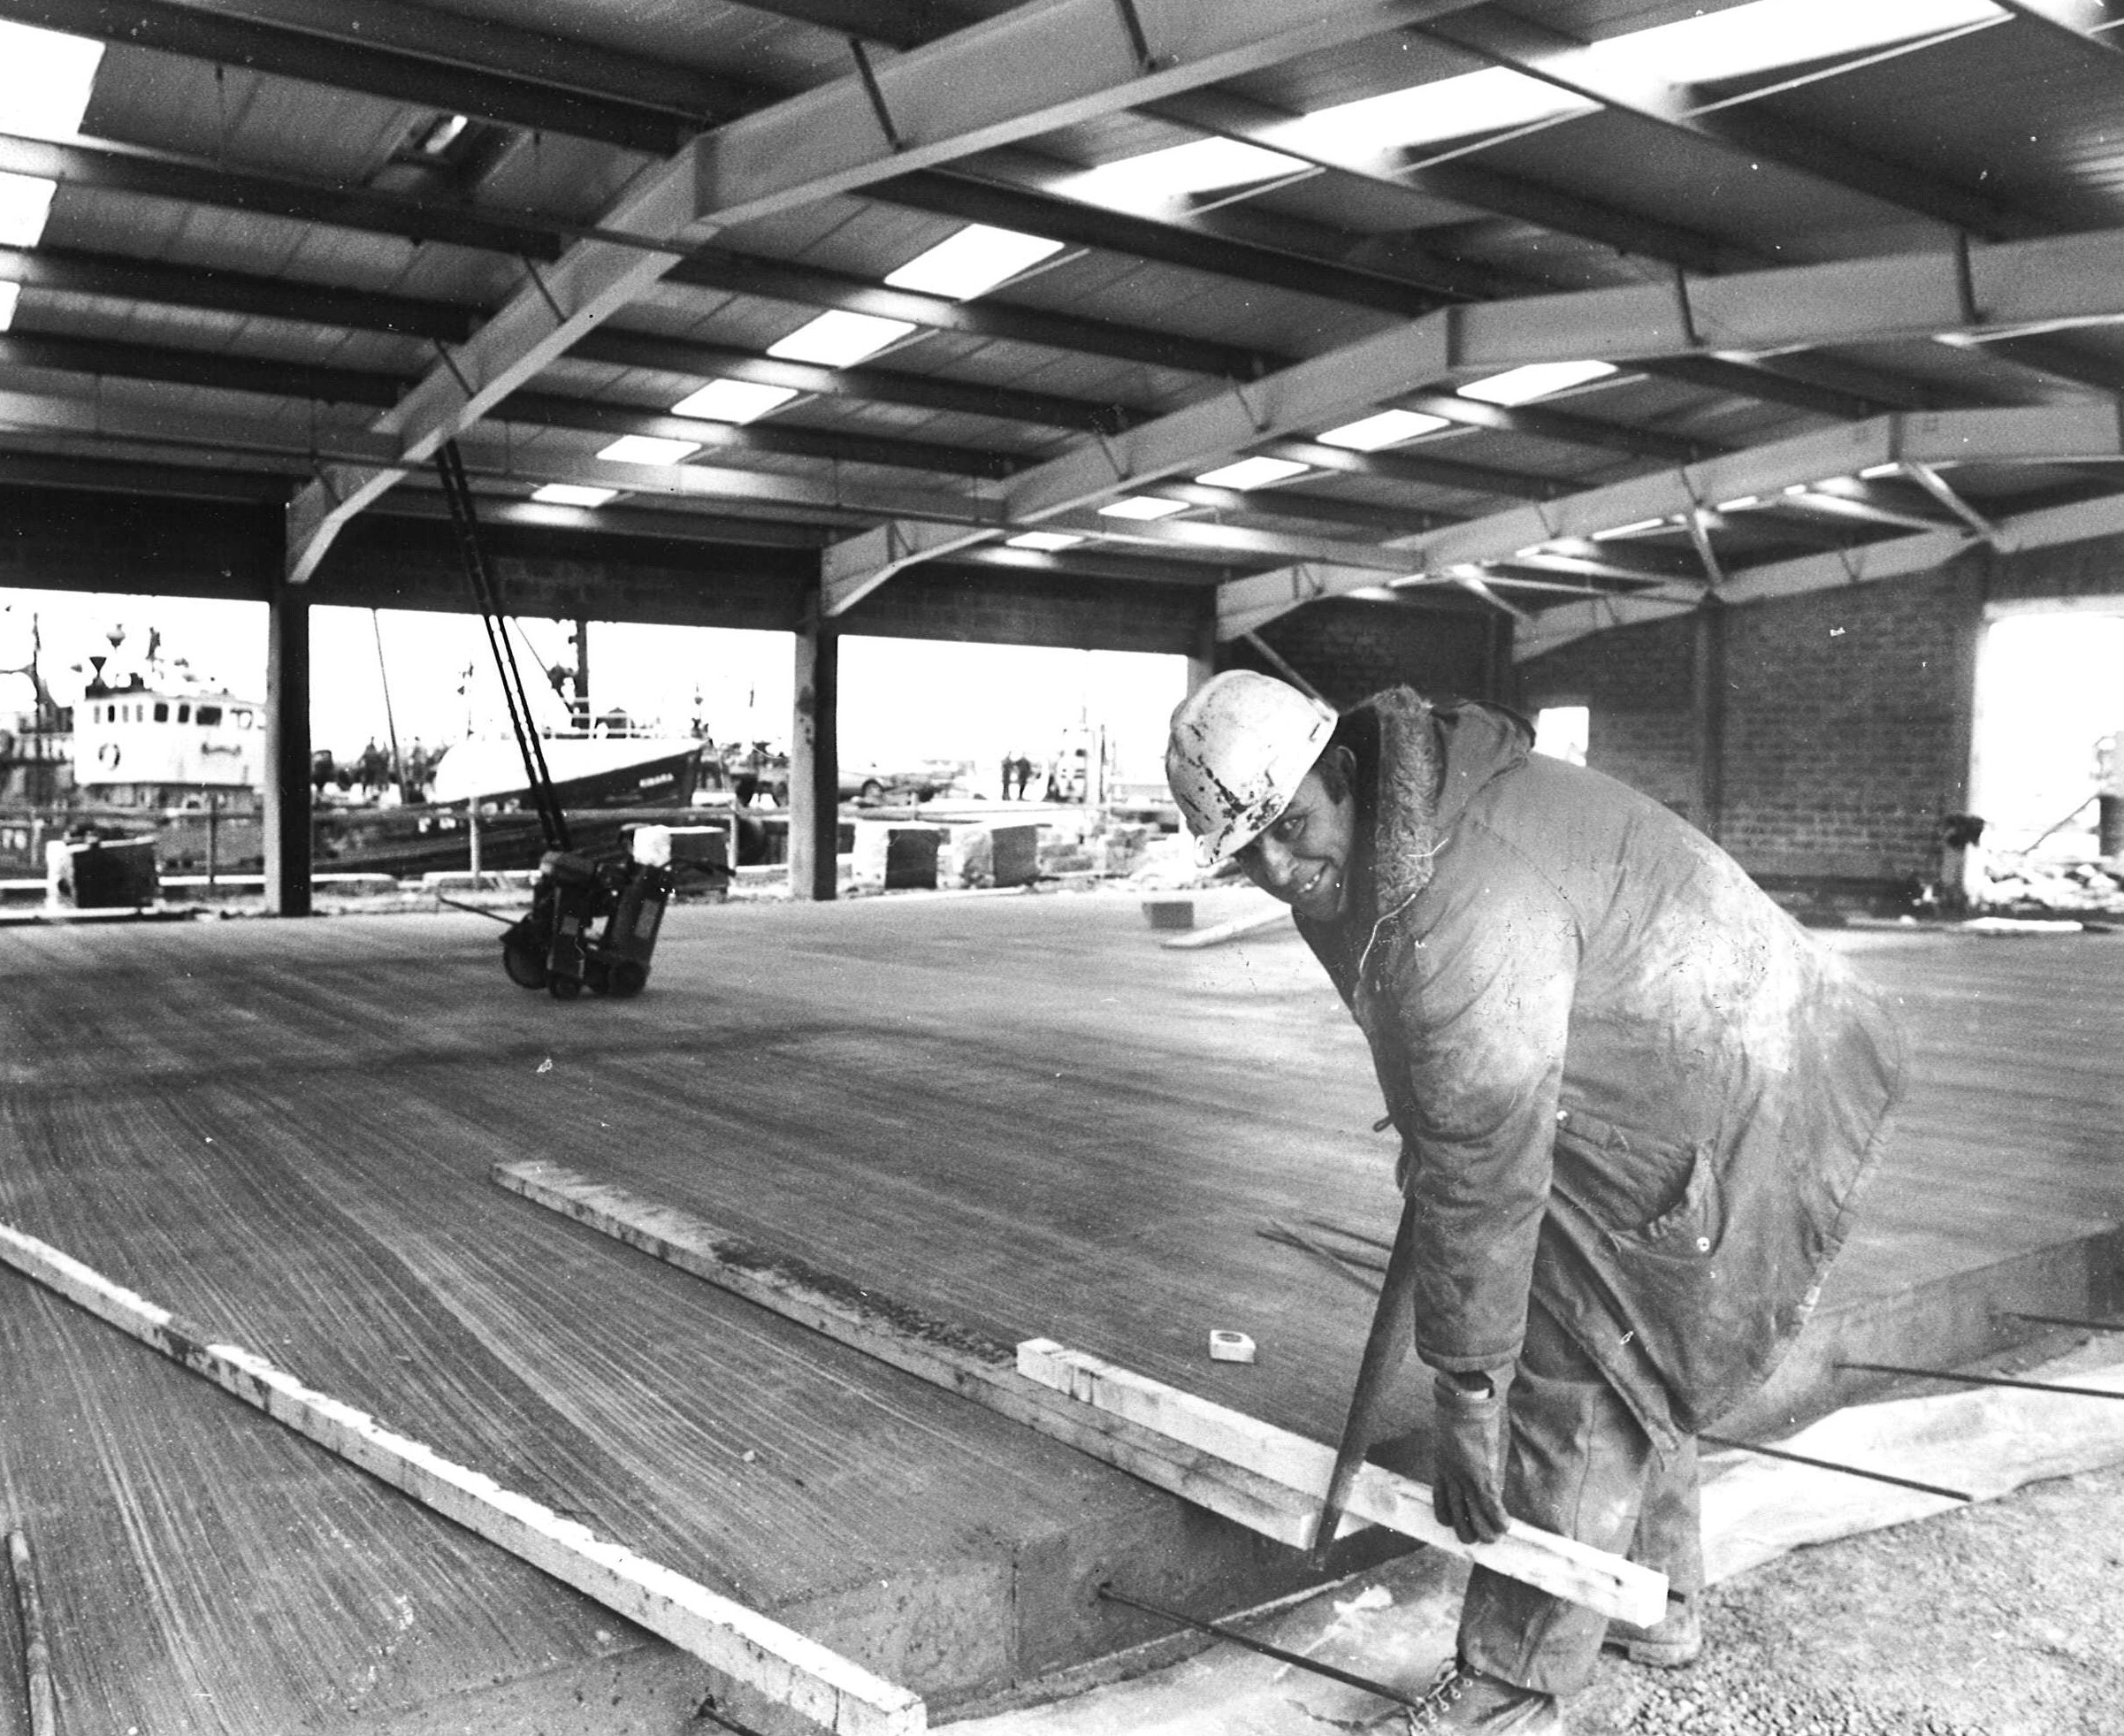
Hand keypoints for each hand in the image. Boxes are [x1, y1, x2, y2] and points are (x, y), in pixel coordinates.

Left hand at [1432, 1370, 1509, 1544]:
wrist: (1460, 1402)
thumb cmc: (1455, 1414)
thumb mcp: (1446, 1436)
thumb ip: (1452, 1451)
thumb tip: (1464, 1454)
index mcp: (1441, 1470)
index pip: (1441, 1505)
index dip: (1450, 1518)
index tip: (1458, 1524)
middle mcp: (1451, 1480)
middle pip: (1457, 1519)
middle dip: (1470, 1532)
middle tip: (1482, 1535)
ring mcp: (1466, 1479)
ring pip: (1474, 1519)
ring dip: (1486, 1531)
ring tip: (1495, 1536)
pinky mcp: (1481, 1475)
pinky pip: (1491, 1506)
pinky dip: (1499, 1519)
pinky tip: (1507, 1526)